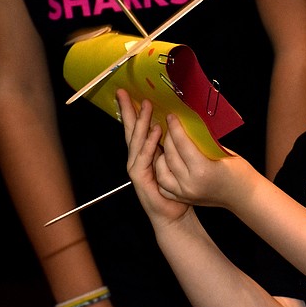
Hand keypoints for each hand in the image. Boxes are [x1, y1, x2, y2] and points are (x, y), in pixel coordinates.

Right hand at [117, 89, 190, 223]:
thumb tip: (180, 120)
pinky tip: (154, 131)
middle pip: (130, 130)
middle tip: (125, 92)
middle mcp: (137, 158)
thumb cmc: (176, 188)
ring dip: (141, 123)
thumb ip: (173, 142)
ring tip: (146, 106)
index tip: (130, 92)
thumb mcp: (175, 159)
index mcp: (144, 152)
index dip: (132, 110)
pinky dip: (149, 144)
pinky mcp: (140, 179)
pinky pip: (144, 158)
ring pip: (136, 141)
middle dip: (127, 111)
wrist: (173, 214)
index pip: (136, 127)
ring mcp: (136, 168)